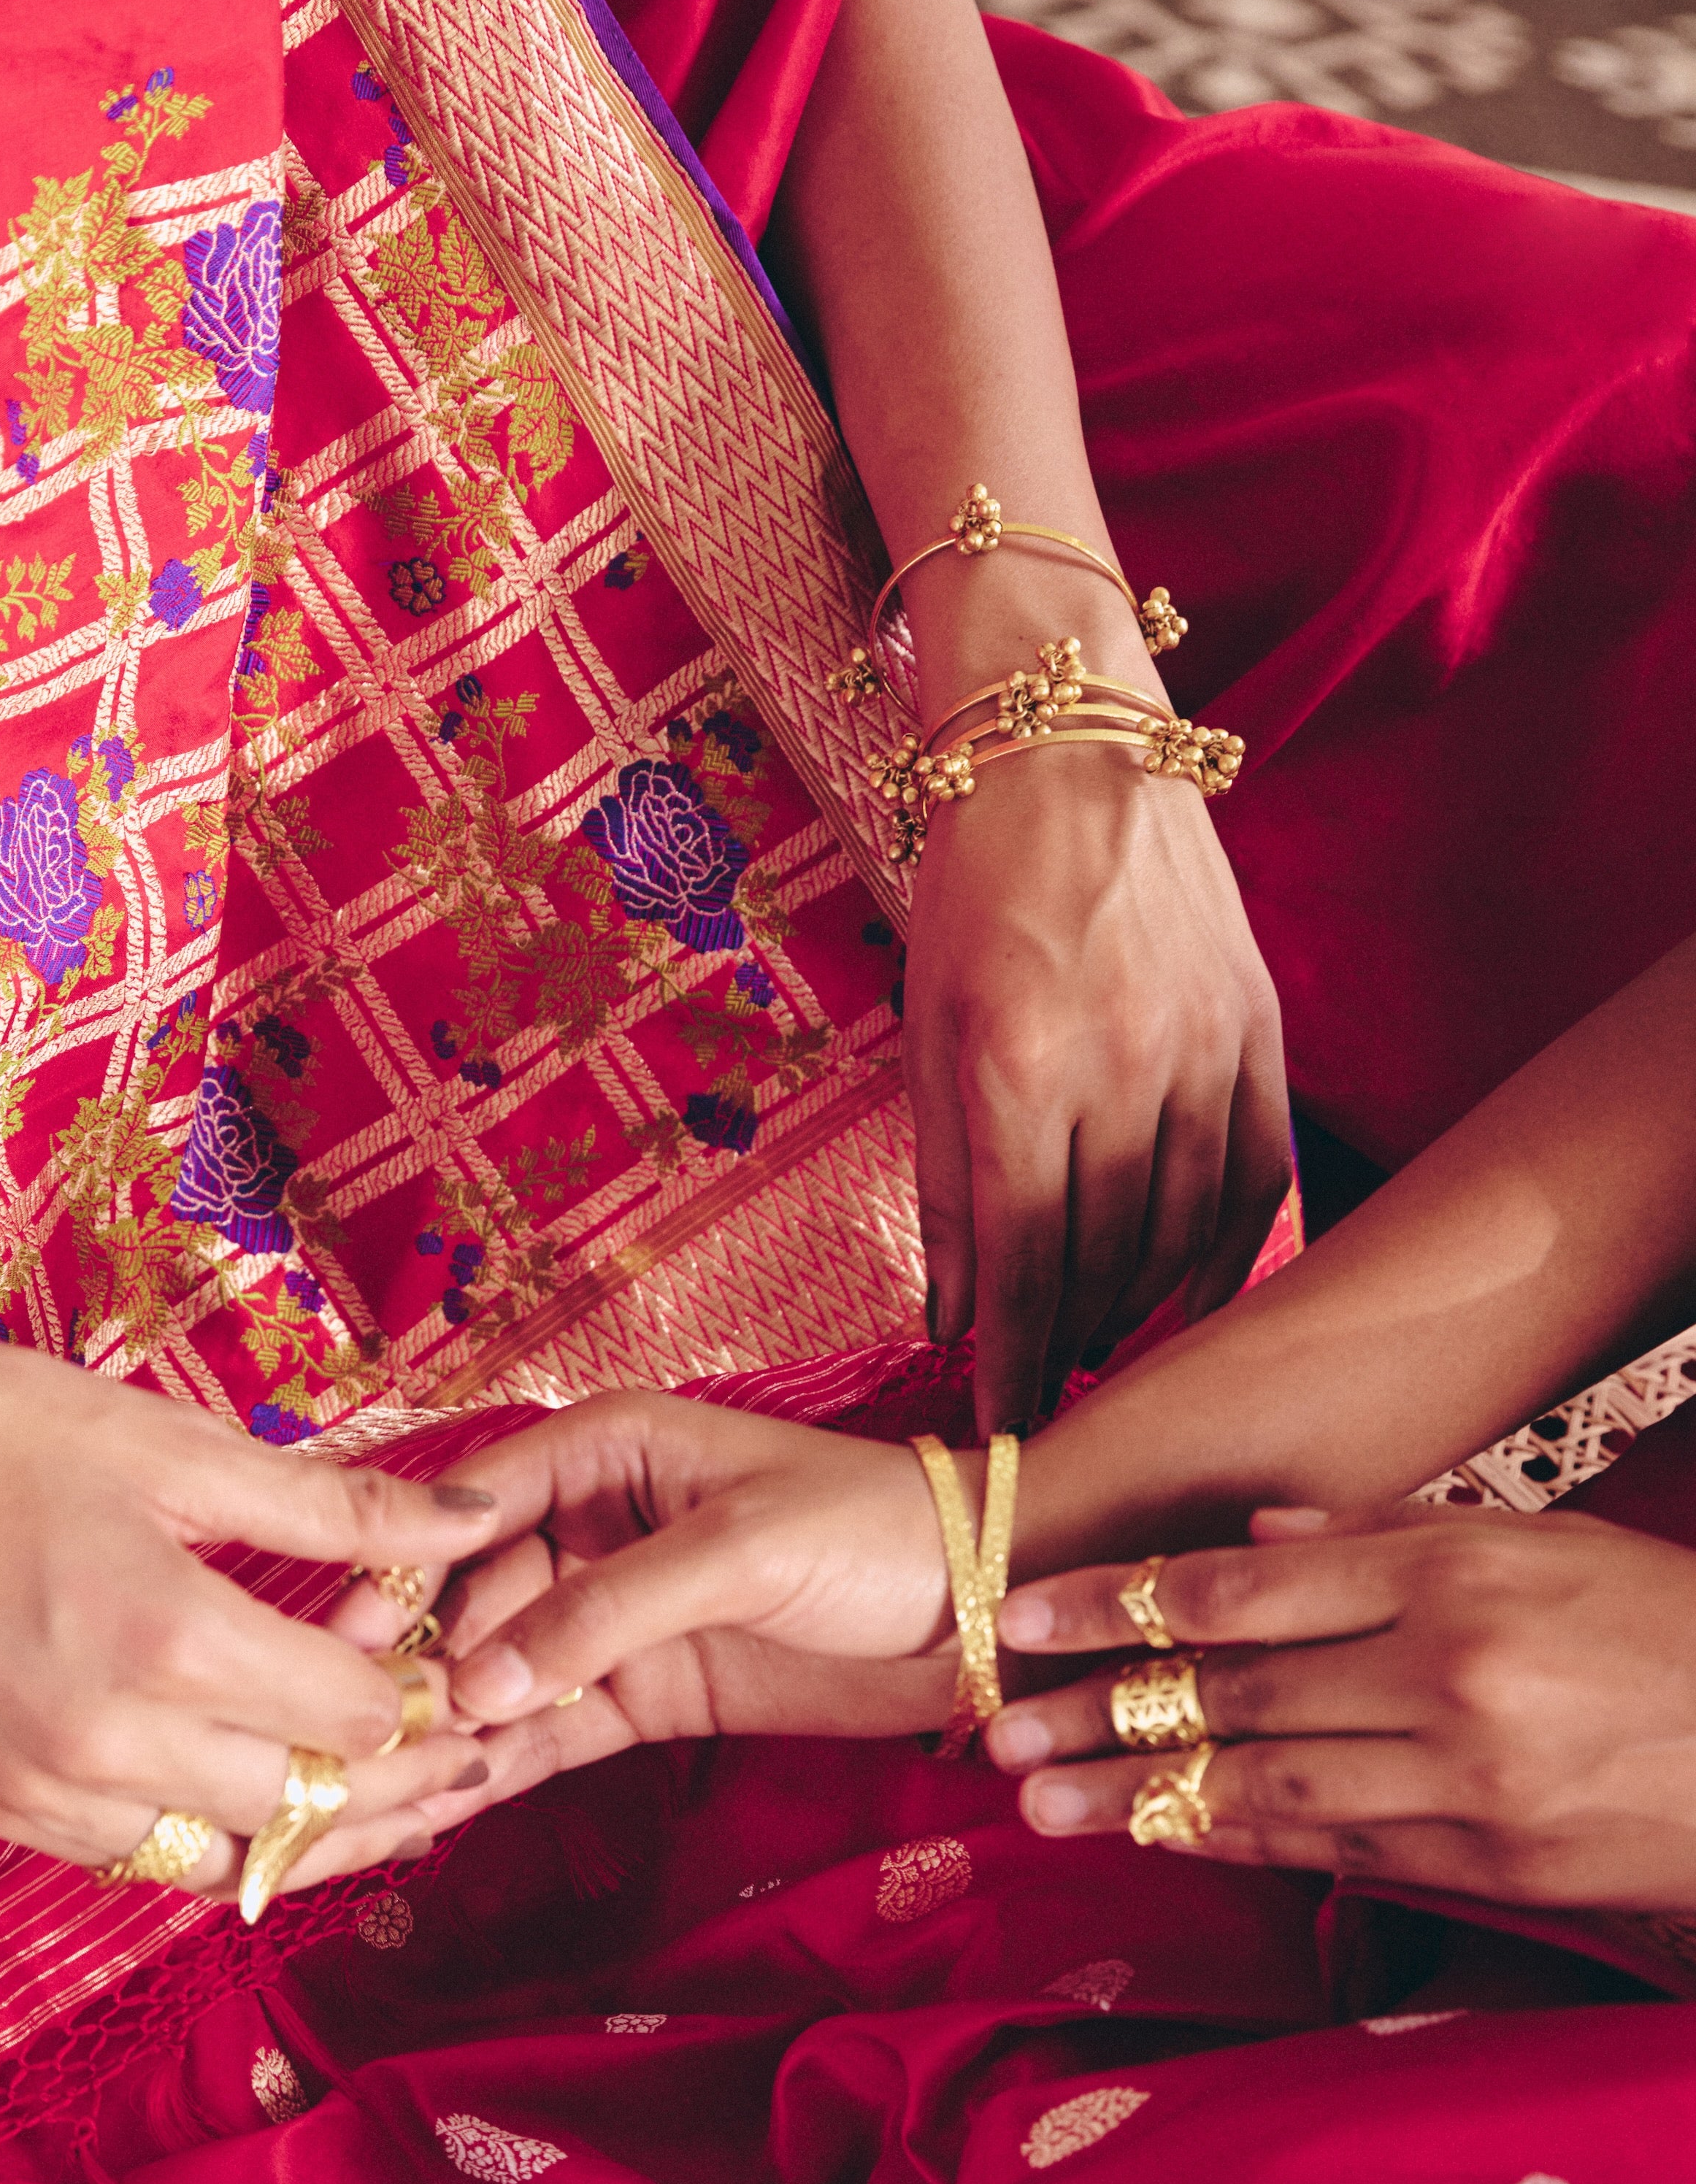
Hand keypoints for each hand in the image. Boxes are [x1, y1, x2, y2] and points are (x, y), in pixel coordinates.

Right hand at [0, 1332, 494, 1896]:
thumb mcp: (169, 1446)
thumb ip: (332, 1505)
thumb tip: (471, 1522)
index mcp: (165, 1635)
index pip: (353, 1717)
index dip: (419, 1698)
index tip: (445, 1673)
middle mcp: (105, 1738)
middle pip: (307, 1806)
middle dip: (392, 1781)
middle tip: (449, 1750)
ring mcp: (39, 1789)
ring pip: (225, 1859)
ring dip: (309, 1830)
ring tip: (372, 1790)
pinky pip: (134, 1860)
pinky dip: (204, 1838)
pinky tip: (245, 1794)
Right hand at [342, 1393, 959, 1756]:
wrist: (981, 1612)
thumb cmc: (869, 1533)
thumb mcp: (738, 1551)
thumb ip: (609, 1611)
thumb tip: (485, 1682)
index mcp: (605, 1450)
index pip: (474, 1505)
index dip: (405, 1567)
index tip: (345, 1634)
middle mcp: (588, 1527)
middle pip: (471, 1594)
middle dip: (417, 1659)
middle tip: (364, 1730)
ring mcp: (611, 1617)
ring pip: (502, 1667)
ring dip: (448, 1720)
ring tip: (381, 1781)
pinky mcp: (643, 1693)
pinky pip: (553, 1728)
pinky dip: (503, 1764)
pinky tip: (444, 1802)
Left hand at [907, 742, 1289, 1435]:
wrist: (1071, 757)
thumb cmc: (972, 891)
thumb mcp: (926, 1032)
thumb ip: (943, 1184)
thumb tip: (949, 1319)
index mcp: (1020, 1069)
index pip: (1023, 1263)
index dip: (1013, 1359)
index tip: (1001, 1427)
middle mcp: (1125, 1066)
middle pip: (1105, 1259)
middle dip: (1070, 1346)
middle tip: (1044, 1402)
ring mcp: (1205, 1048)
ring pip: (1186, 1228)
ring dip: (1143, 1308)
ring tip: (1102, 1352)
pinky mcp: (1259, 1029)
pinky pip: (1257, 1174)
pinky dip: (1230, 1252)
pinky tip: (1197, 1301)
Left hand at [987, 1505, 1695, 1924]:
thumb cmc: (1661, 1627)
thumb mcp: (1538, 1544)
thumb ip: (1384, 1537)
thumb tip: (1255, 1533)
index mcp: (1452, 1572)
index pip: (1243, 1585)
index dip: (1119, 1603)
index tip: (1024, 1619)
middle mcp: (1448, 1672)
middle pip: (1232, 1689)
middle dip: (1096, 1711)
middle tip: (988, 1731)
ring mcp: (1468, 1778)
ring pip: (1265, 1783)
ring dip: (1138, 1796)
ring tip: (1039, 1803)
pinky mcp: (1491, 1864)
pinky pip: (1335, 1852)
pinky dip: (1238, 1844)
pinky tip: (1164, 1839)